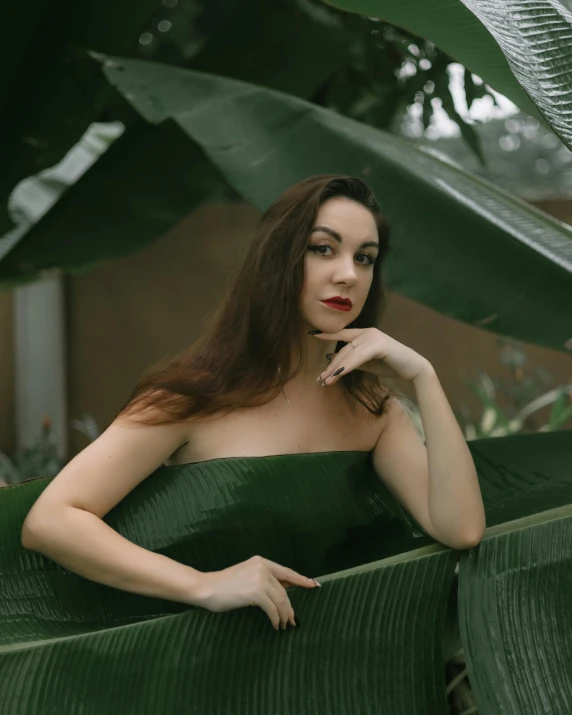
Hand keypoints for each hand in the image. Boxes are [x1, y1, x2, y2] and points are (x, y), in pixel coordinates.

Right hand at [194, 555, 319, 629]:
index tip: (314, 585)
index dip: (302, 580)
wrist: (207, 587)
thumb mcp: (247, 576)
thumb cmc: (225, 585)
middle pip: (285, 591)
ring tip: (284, 625)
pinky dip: (276, 619)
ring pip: (281, 601)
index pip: (287, 572)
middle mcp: (263, 567)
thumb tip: (285, 591)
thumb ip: (265, 580)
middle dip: (290, 608)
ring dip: (285, 616)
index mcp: (261, 562)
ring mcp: (259, 579)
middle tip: (293, 621)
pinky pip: (272, 609)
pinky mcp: (255, 592)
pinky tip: (275, 625)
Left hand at [312, 327, 431, 383]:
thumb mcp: (368, 363)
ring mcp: (373, 337)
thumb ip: (352, 361)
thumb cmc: (391, 365)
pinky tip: (338, 375)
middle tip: (320, 378)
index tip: (312, 335)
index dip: (327, 334)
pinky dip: (347, 367)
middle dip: (331, 365)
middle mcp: (368, 332)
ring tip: (326, 381)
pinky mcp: (379, 345)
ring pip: (348, 353)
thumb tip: (333, 361)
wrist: (414, 369)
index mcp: (365, 333)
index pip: (342, 333)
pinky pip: (358, 357)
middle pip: (343, 348)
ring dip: (336, 369)